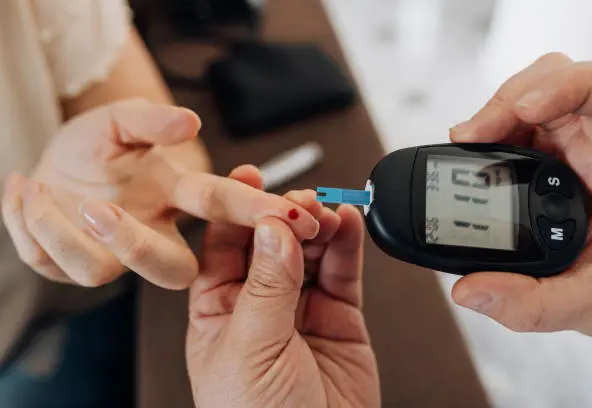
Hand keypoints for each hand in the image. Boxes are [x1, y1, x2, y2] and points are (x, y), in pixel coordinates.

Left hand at [1, 99, 318, 288]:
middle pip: (171, 268)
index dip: (256, 212)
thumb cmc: (93, 147)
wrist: (49, 165)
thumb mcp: (117, 120)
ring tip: (39, 186)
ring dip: (61, 228)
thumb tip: (191, 123)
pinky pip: (51, 262)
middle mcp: (152, 234)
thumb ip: (150, 120)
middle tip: (95, 208)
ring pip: (100, 271)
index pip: (220, 207)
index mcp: (174, 198)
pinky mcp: (71, 266)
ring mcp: (113, 257)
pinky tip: (23, 190)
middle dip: (137, 246)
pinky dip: (28, 223)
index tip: (292, 213)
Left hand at [186, 168, 379, 407]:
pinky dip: (349, 243)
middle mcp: (259, 303)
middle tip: (300, 202)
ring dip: (319, 224)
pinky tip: (349, 223)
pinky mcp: (340, 315)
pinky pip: (344, 270)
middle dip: (284, 215)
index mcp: (218, 309)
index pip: (223, 246)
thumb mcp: (251, 350)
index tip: (249, 178)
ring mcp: (301, 306)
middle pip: (270, 240)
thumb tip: (275, 230)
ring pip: (310, 249)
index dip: (237, 211)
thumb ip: (268, 286)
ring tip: (327, 211)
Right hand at [450, 52, 591, 337]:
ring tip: (465, 147)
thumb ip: (537, 303)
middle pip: (551, 82)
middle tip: (470, 139)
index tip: (523, 109)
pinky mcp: (552, 158)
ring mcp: (574, 147)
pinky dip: (489, 140)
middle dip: (503, 104)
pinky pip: (517, 130)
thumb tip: (472, 289)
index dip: (560, 85)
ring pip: (527, 101)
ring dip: (491, 118)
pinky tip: (474, 161)